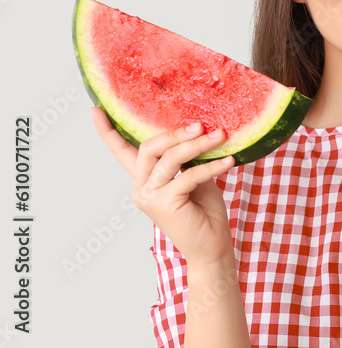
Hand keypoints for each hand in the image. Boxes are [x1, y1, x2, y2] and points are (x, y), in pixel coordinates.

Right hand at [90, 106, 236, 265]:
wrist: (212, 248)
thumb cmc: (204, 212)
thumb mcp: (195, 178)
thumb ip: (188, 159)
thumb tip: (197, 130)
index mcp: (145, 179)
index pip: (121, 152)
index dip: (108, 131)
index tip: (95, 110)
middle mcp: (141, 187)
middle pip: (149, 148)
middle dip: (176, 133)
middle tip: (202, 124)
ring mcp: (149, 197)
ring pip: (170, 159)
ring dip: (198, 145)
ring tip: (220, 136)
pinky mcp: (164, 204)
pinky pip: (188, 176)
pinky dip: (211, 167)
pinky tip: (228, 161)